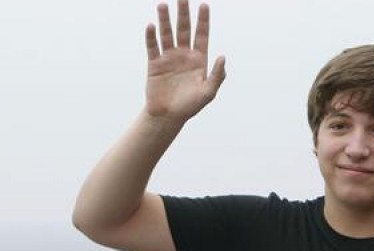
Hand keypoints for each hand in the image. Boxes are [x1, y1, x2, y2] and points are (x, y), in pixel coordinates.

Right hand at [144, 1, 226, 122]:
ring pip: (166, 34)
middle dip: (183, 13)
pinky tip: (151, 26)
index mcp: (198, 60)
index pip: (201, 35)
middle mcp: (183, 55)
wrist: (168, 117)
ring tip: (163, 5)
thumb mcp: (208, 93)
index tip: (204, 4)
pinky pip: (152, 47)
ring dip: (165, 20)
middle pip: (183, 29)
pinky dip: (151, 36)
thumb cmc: (190, 106)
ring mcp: (168, 58)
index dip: (203, 20)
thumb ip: (217, 76)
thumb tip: (222, 57)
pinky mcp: (154, 64)